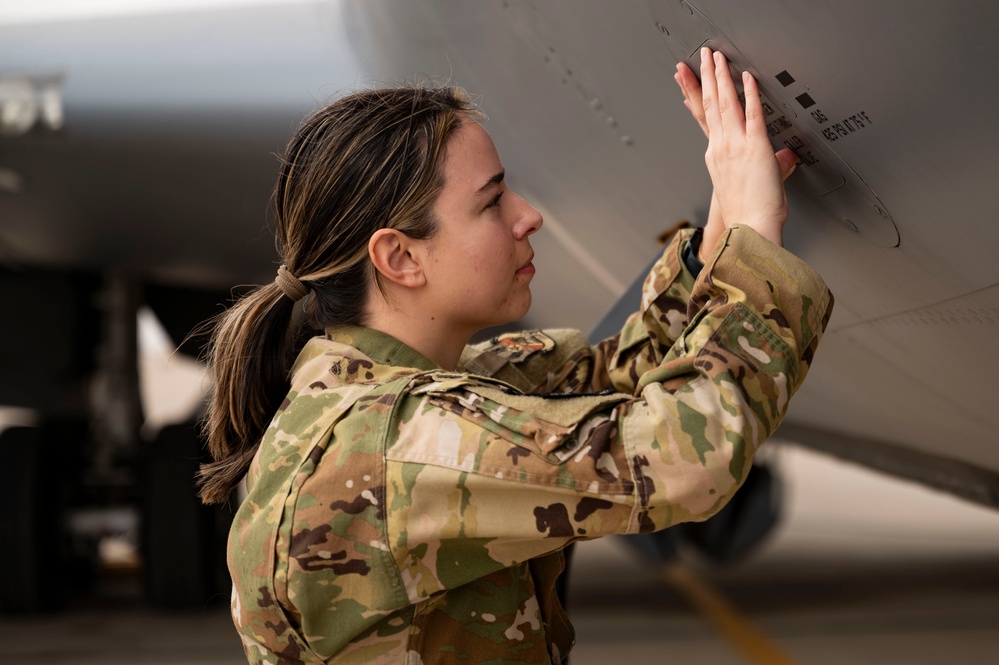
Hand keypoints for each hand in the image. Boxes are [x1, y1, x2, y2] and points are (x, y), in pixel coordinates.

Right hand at [674, 53, 797, 256]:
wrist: (749, 229)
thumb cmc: (748, 214)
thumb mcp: (752, 185)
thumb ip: (771, 164)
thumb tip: (786, 156)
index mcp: (717, 156)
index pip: (704, 118)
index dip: (696, 97)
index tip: (688, 82)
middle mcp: (721, 148)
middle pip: (710, 105)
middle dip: (705, 77)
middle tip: (700, 57)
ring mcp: (736, 146)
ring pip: (725, 104)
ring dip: (721, 77)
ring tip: (716, 58)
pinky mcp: (755, 148)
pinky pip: (752, 115)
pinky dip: (750, 95)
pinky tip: (747, 78)